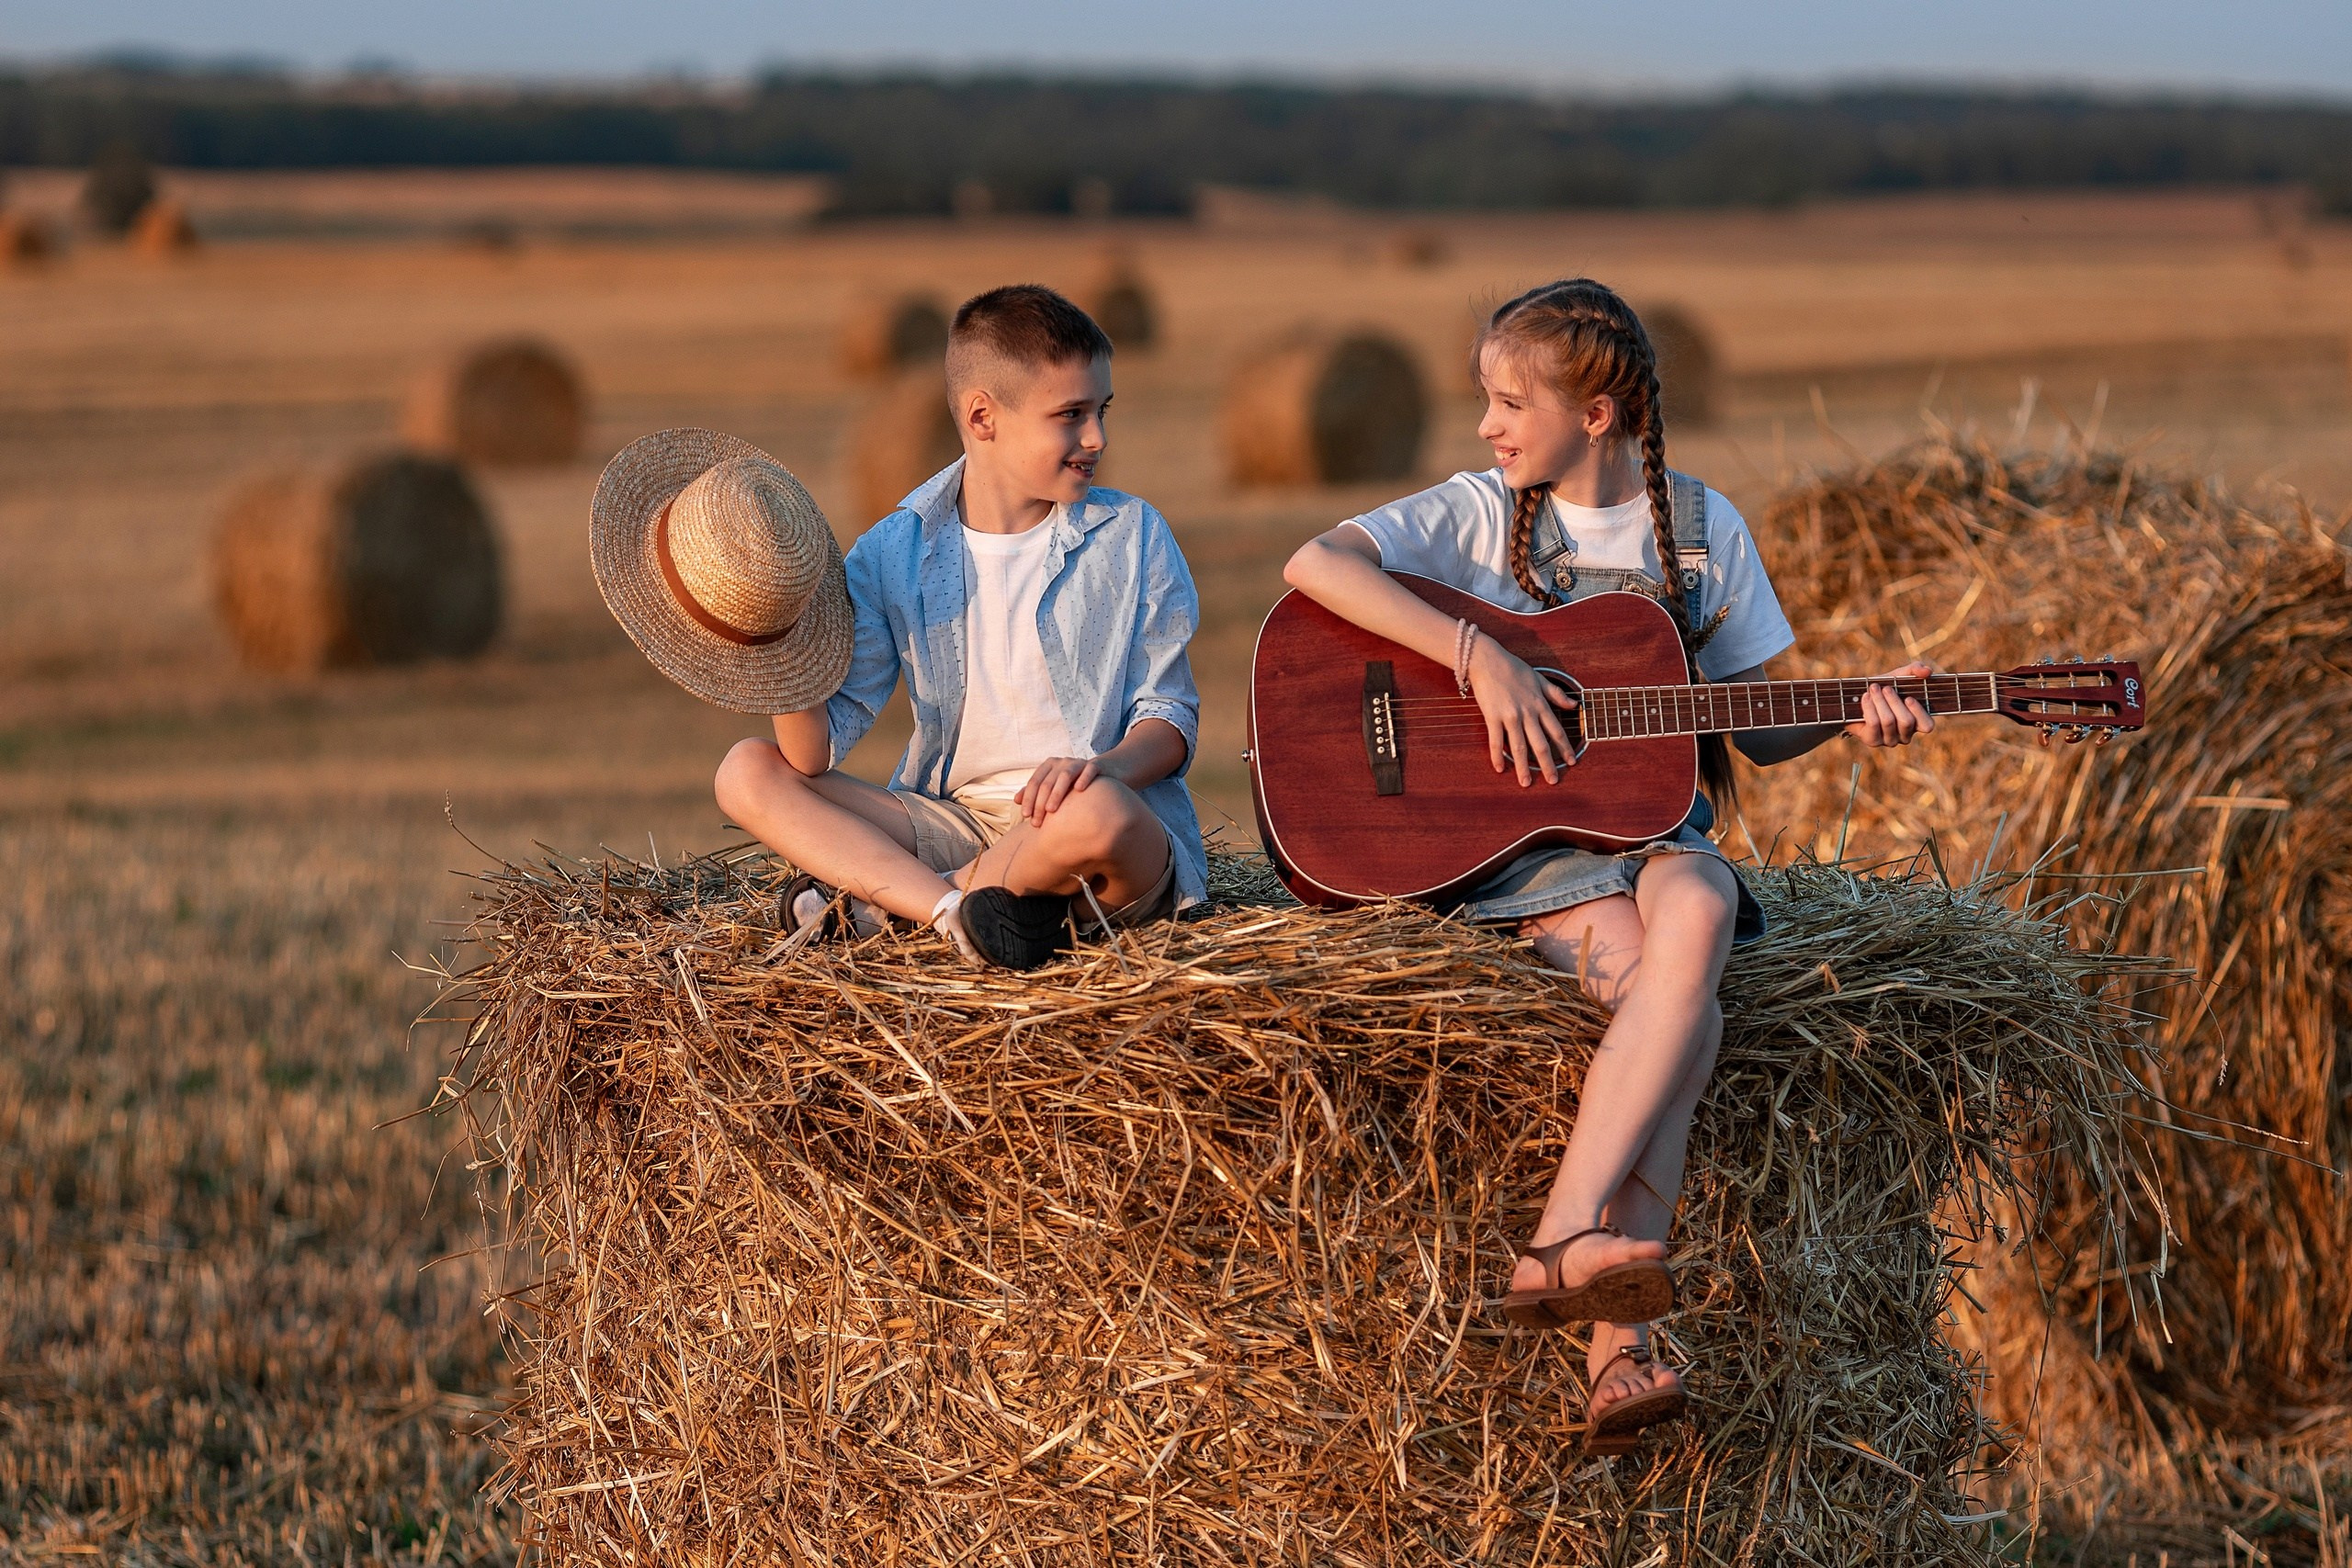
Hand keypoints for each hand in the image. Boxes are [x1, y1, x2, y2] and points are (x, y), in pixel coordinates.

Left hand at [1014, 756, 1100, 824]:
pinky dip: (1083, 778)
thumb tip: (1016, 800)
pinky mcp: (1095, 766)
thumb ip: (1035, 792)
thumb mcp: (1053, 786)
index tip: (1026, 816)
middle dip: (1040, 803)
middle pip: (1047, 782)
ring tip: (1051, 810)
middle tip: (1037, 822)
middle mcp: (1062, 762)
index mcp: (1049, 766)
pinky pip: (1089, 770)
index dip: (1028, 798)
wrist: (1101, 771)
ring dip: (1056, 793)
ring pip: (1065, 776)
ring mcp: (1078, 763)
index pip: (1034, 782)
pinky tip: (1079, 790)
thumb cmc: (1072, 783)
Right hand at [1466, 633, 1578, 785]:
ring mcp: (1509, 716)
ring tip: (1526, 783)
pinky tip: (1500, 769)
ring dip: (1523, 767)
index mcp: (1540, 704)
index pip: (1557, 731)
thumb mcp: (1539, 678)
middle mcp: (1527, 713)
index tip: (1572, 762)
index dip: (1565, 748)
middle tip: (1553, 781)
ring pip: (1519, 747)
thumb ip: (1557, 694)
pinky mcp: (1492, 717)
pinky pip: (1496, 741)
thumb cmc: (1513, 667)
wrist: (1488, 660)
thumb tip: (1574, 705)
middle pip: (1540, 744)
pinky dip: (1497, 756)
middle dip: (1548, 765)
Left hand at [1847, 661, 1936, 747]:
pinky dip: (1869, 707)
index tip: (1908, 697)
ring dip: (1880, 702)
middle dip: (1894, 701)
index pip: (1927, 726)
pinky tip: (1866, 697)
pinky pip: (1874, 724)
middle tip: (1886, 688)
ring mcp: (1889, 740)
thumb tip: (1927, 671)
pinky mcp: (1873, 740)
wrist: (1855, 699)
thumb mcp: (1899, 676)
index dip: (1919, 712)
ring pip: (1889, 721)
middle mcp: (1905, 735)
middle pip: (1906, 721)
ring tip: (1873, 688)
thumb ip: (1915, 670)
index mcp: (1917, 722)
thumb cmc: (1883, 688)